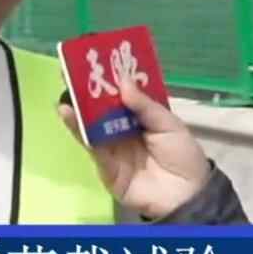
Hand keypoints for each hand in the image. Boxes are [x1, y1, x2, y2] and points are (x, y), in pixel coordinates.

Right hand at [59, 78, 212, 217]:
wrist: (186, 195)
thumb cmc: (183, 156)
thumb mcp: (169, 125)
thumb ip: (145, 105)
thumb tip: (123, 82)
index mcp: (142, 116)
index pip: (123, 93)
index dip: (111, 77)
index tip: (97, 58)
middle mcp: (124, 128)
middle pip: (103, 106)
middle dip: (89, 88)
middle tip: (72, 67)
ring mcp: (113, 146)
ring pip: (92, 123)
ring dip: (78, 105)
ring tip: (66, 86)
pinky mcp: (105, 165)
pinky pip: (89, 144)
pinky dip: (77, 128)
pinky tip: (68, 113)